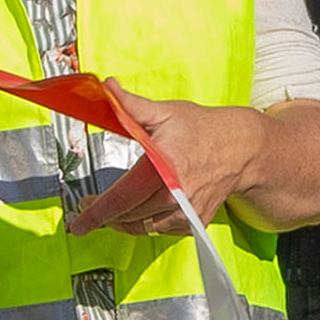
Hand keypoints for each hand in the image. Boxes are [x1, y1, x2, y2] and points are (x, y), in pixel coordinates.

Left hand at [71, 92, 262, 237]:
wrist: (241, 149)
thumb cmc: (203, 129)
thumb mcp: (166, 112)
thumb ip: (131, 105)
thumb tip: (107, 88)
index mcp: (163, 169)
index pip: (121, 199)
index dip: (95, 213)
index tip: (78, 223)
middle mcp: (175, 196)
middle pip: (127, 216)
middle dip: (103, 216)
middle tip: (87, 210)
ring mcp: (186, 213)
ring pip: (142, 227)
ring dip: (122, 222)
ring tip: (109, 212)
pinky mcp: (193, 222)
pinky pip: (160, 231)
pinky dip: (144, 224)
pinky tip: (138, 212)